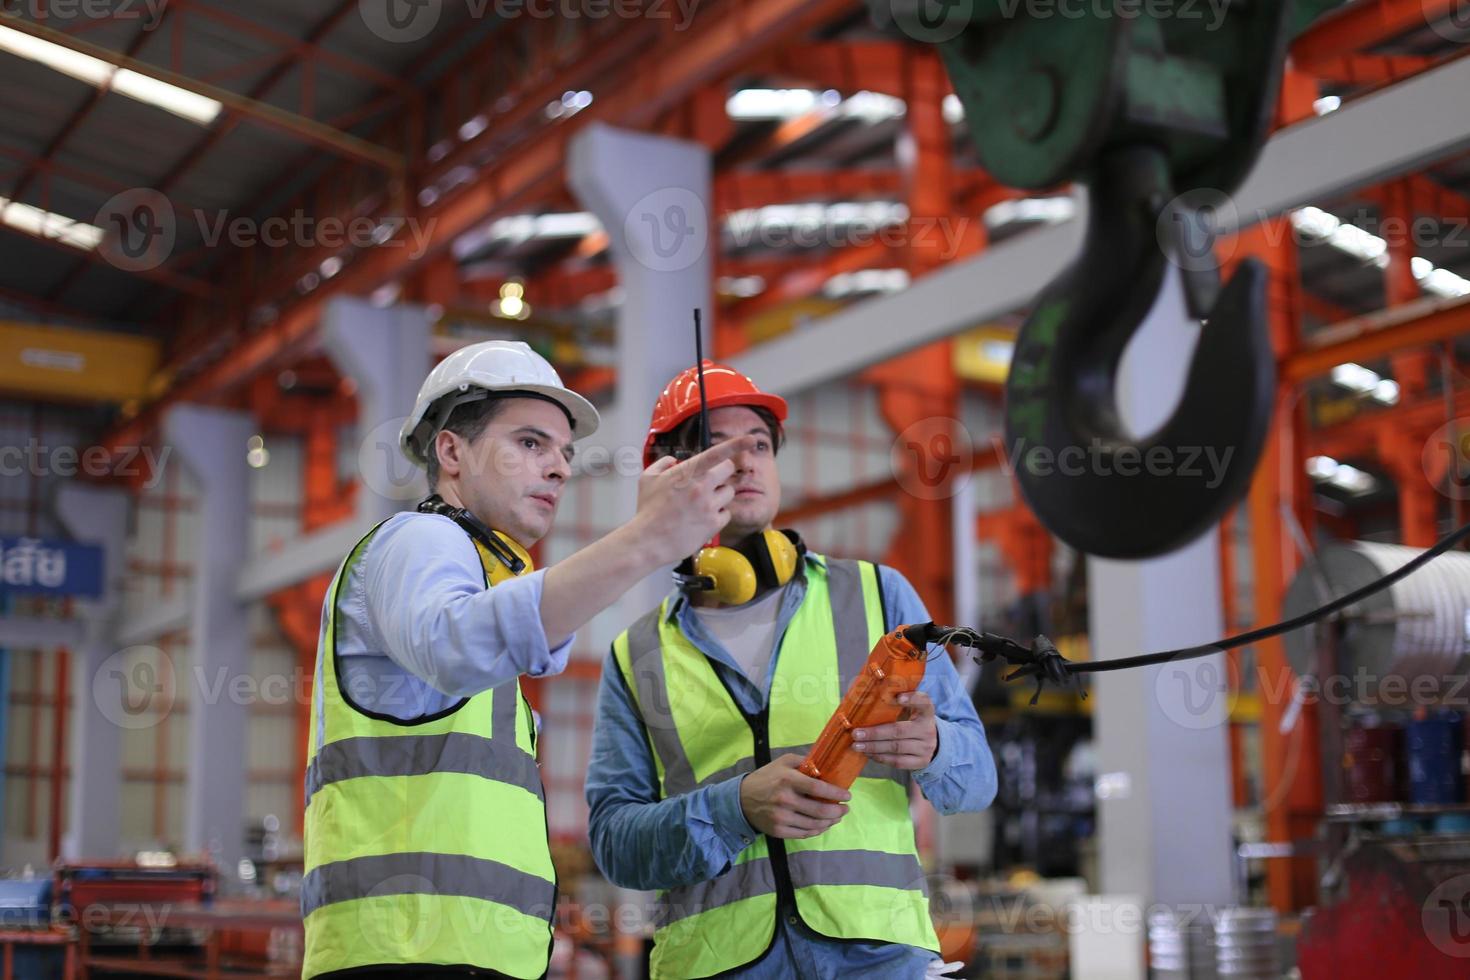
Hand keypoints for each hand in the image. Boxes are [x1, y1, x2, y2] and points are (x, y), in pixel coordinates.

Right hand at [633, 437, 756, 564]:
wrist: (648, 541)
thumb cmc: (647, 510)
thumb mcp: (647, 479)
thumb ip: (662, 464)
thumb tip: (674, 460)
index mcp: (686, 472)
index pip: (716, 453)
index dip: (736, 443)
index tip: (751, 439)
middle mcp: (701, 486)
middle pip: (728, 469)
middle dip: (721, 473)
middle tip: (709, 482)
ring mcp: (709, 505)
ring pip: (729, 492)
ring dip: (719, 496)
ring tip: (700, 505)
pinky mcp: (714, 524)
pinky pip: (726, 513)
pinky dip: (717, 516)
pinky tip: (701, 520)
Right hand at [738, 754, 850, 838]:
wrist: (741, 800)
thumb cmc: (766, 778)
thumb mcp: (782, 762)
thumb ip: (804, 762)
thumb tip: (826, 766)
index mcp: (787, 780)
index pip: (817, 788)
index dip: (835, 793)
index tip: (847, 795)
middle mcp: (785, 799)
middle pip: (819, 811)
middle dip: (837, 811)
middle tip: (845, 809)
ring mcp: (781, 817)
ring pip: (814, 824)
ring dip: (830, 822)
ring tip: (837, 817)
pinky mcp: (779, 831)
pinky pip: (804, 833)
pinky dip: (817, 830)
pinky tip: (823, 825)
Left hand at [851, 691, 938, 769]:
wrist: (930, 745)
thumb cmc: (912, 722)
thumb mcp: (910, 711)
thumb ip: (895, 704)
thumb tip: (866, 699)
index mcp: (926, 713)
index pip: (924, 702)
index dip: (912, 699)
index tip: (897, 697)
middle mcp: (928, 730)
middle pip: (900, 730)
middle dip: (875, 733)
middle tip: (856, 733)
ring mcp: (925, 748)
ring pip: (896, 748)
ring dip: (874, 747)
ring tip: (857, 745)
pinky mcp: (921, 762)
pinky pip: (898, 761)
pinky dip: (880, 757)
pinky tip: (868, 753)